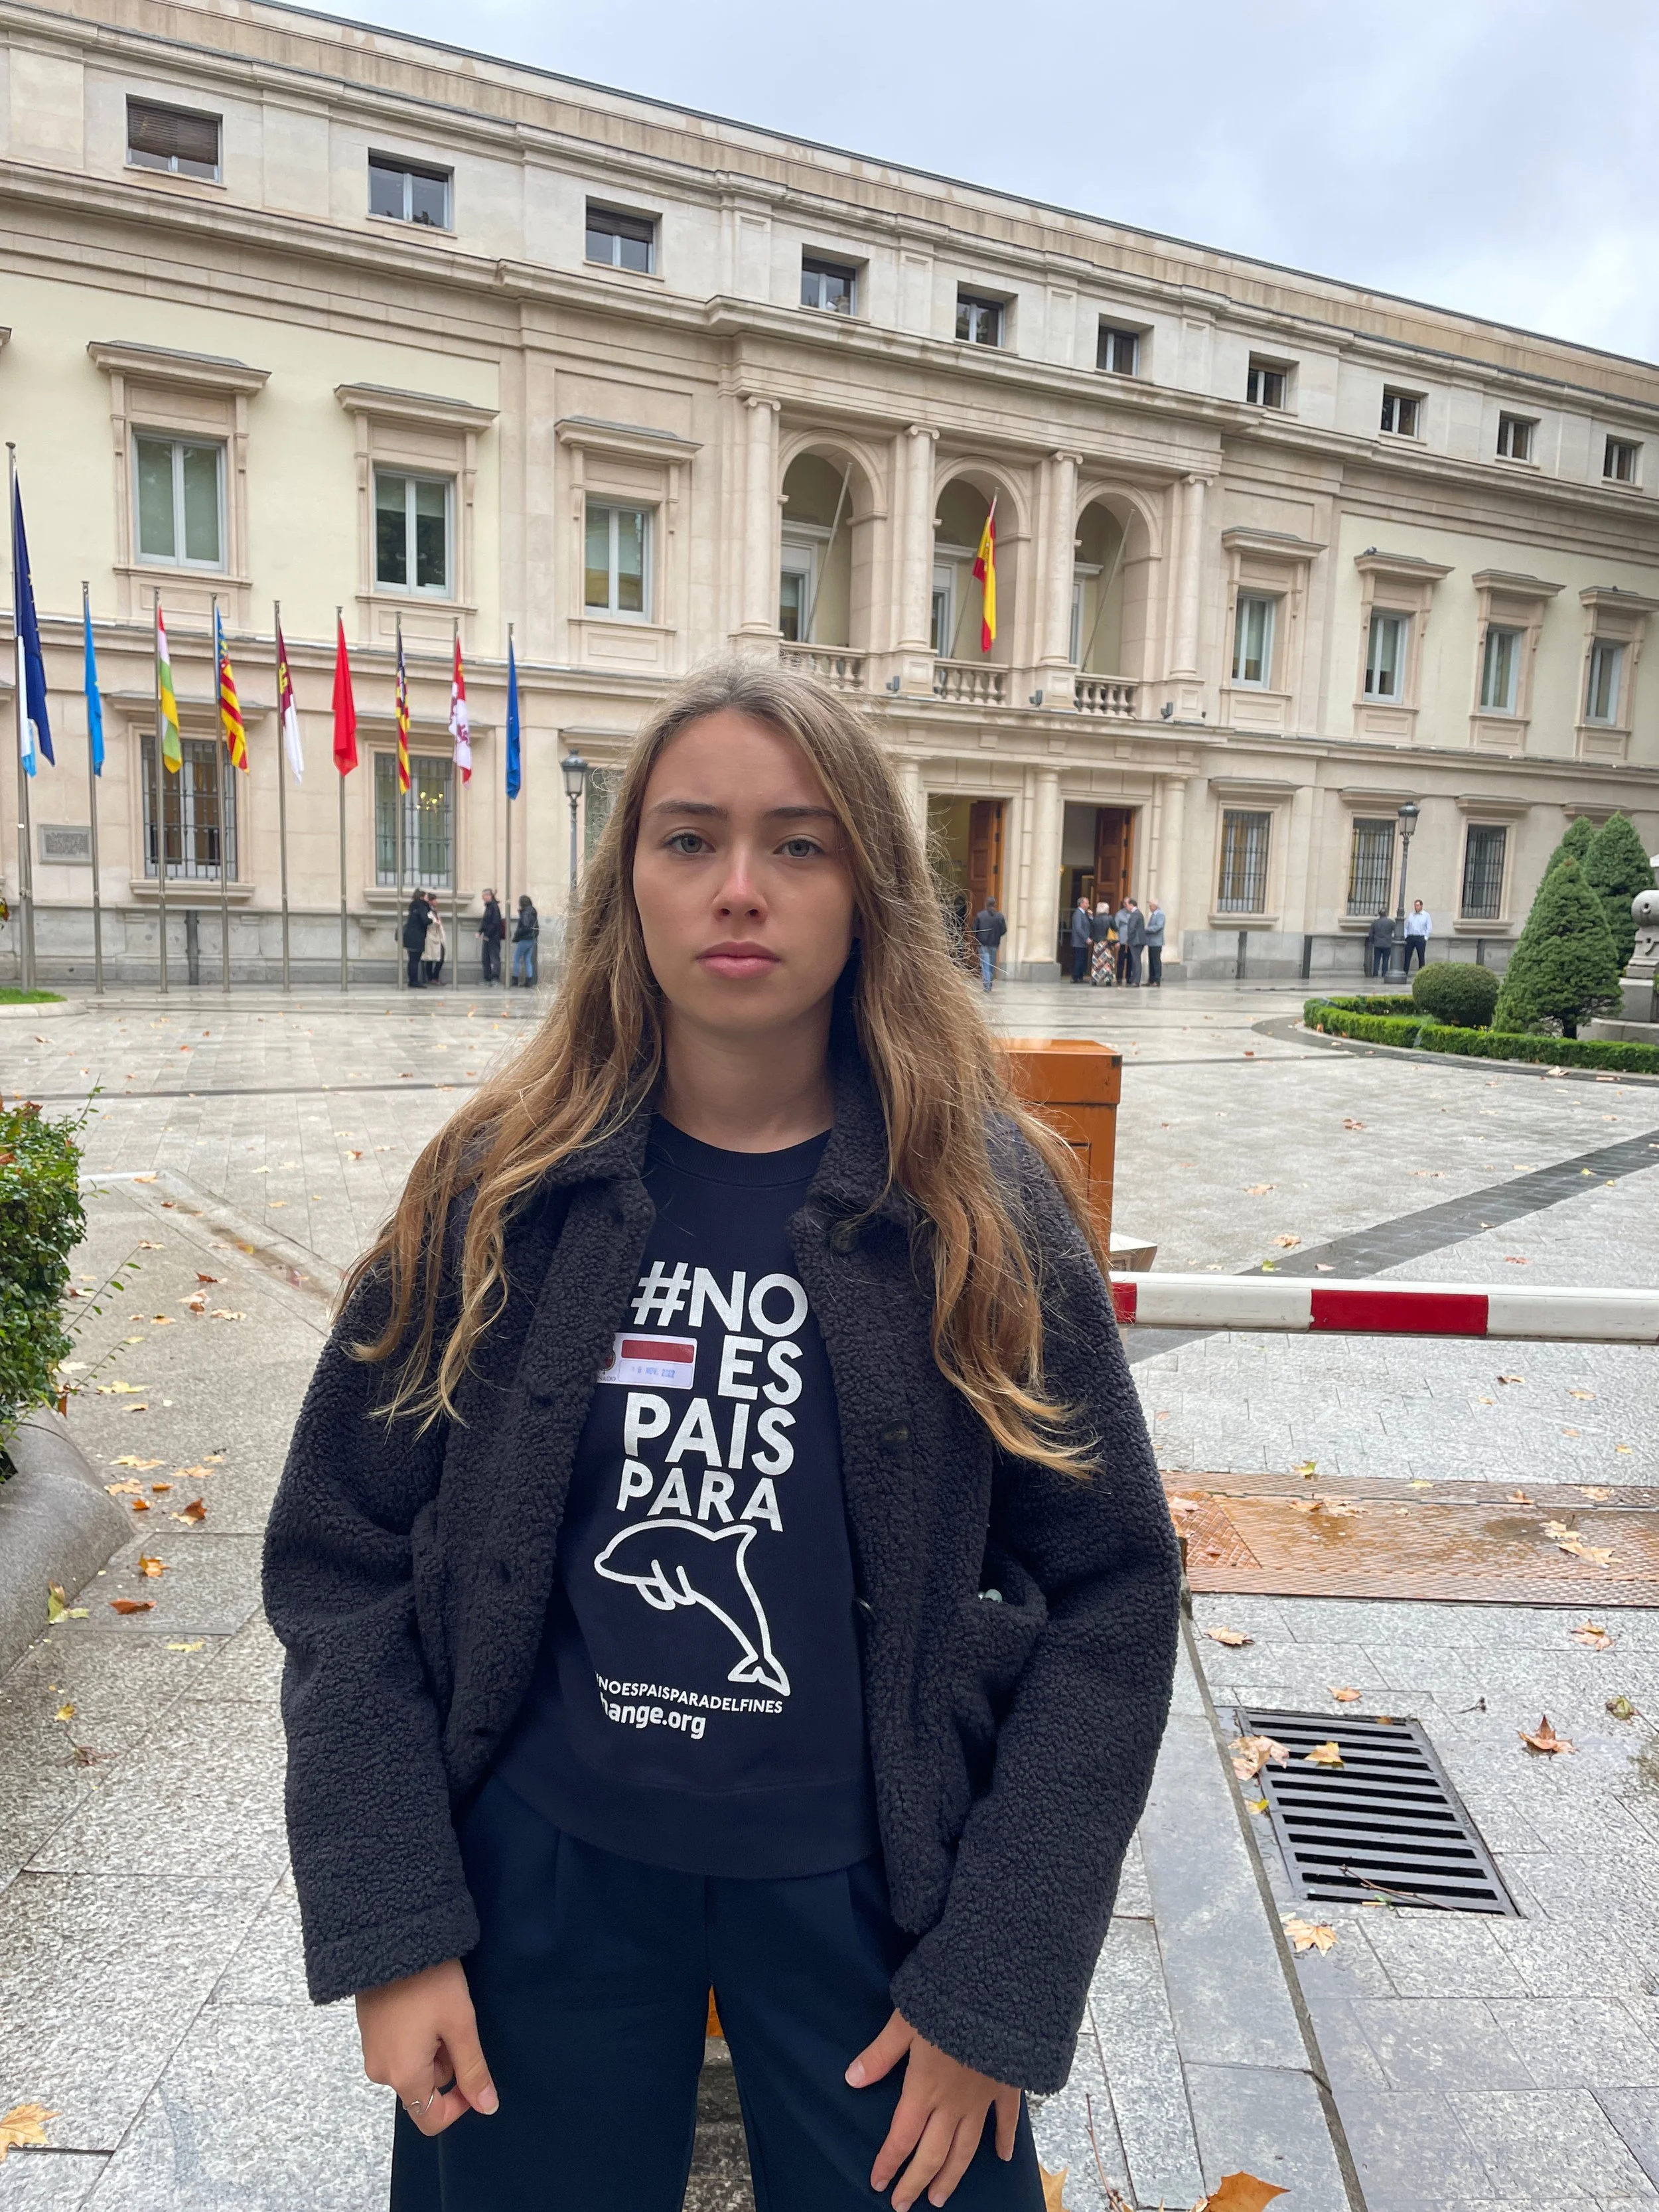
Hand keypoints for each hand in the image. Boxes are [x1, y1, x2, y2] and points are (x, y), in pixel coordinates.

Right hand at [357, 1959, 497, 2136]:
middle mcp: (381, 2072)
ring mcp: (372, 2052)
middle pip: (425, 2089)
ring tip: (438, 2010)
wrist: (389, 1939)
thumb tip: (488, 2107)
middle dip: (447, 2064)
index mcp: (403, 2077)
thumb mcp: (460, 2025)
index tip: (473, 2071)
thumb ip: (473, 2070)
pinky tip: (423, 2007)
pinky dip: (417, 2037)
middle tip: (455, 2024)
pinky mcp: (369, 2033)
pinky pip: (400, 2050)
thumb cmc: (429, 1982)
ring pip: (414, 2067)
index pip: (431, 2119)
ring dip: (433, 2049)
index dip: (459, 2104)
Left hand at [847, 2008, 1019, 2208]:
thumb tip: (851, 2079)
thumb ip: (880, 2054)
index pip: (902, 2138)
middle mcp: (952, 2103)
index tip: (878, 2184)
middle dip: (916, 2182)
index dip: (889, 2163)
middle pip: (933, 2153)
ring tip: (940, 2197)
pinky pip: (1007, 2120)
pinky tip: (1003, 2157)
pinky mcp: (1006, 2085)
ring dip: (952, 2176)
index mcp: (924, 2088)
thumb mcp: (904, 2022)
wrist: (996, 1992)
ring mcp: (982, 2098)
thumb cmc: (946, 2002)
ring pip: (966, 2148)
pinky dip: (1005, 2139)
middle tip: (904, 2205)